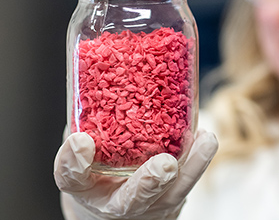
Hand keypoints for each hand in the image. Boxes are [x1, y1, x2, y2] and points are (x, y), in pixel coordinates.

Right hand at [54, 128, 217, 219]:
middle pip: (131, 199)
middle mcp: (114, 201)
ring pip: (171, 193)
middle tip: (165, 165)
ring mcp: (147, 204)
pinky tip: (207, 138)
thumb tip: (100, 71)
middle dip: (149, 182)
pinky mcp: (170, 198)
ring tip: (205, 142)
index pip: (72, 177)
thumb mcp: (85, 147)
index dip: (73, 161)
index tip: (80, 140)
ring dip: (190, 167)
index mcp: (84, 186)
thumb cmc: (95, 168)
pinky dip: (200, 159)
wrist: (111, 206)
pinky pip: (188, 182)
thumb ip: (89, 121)